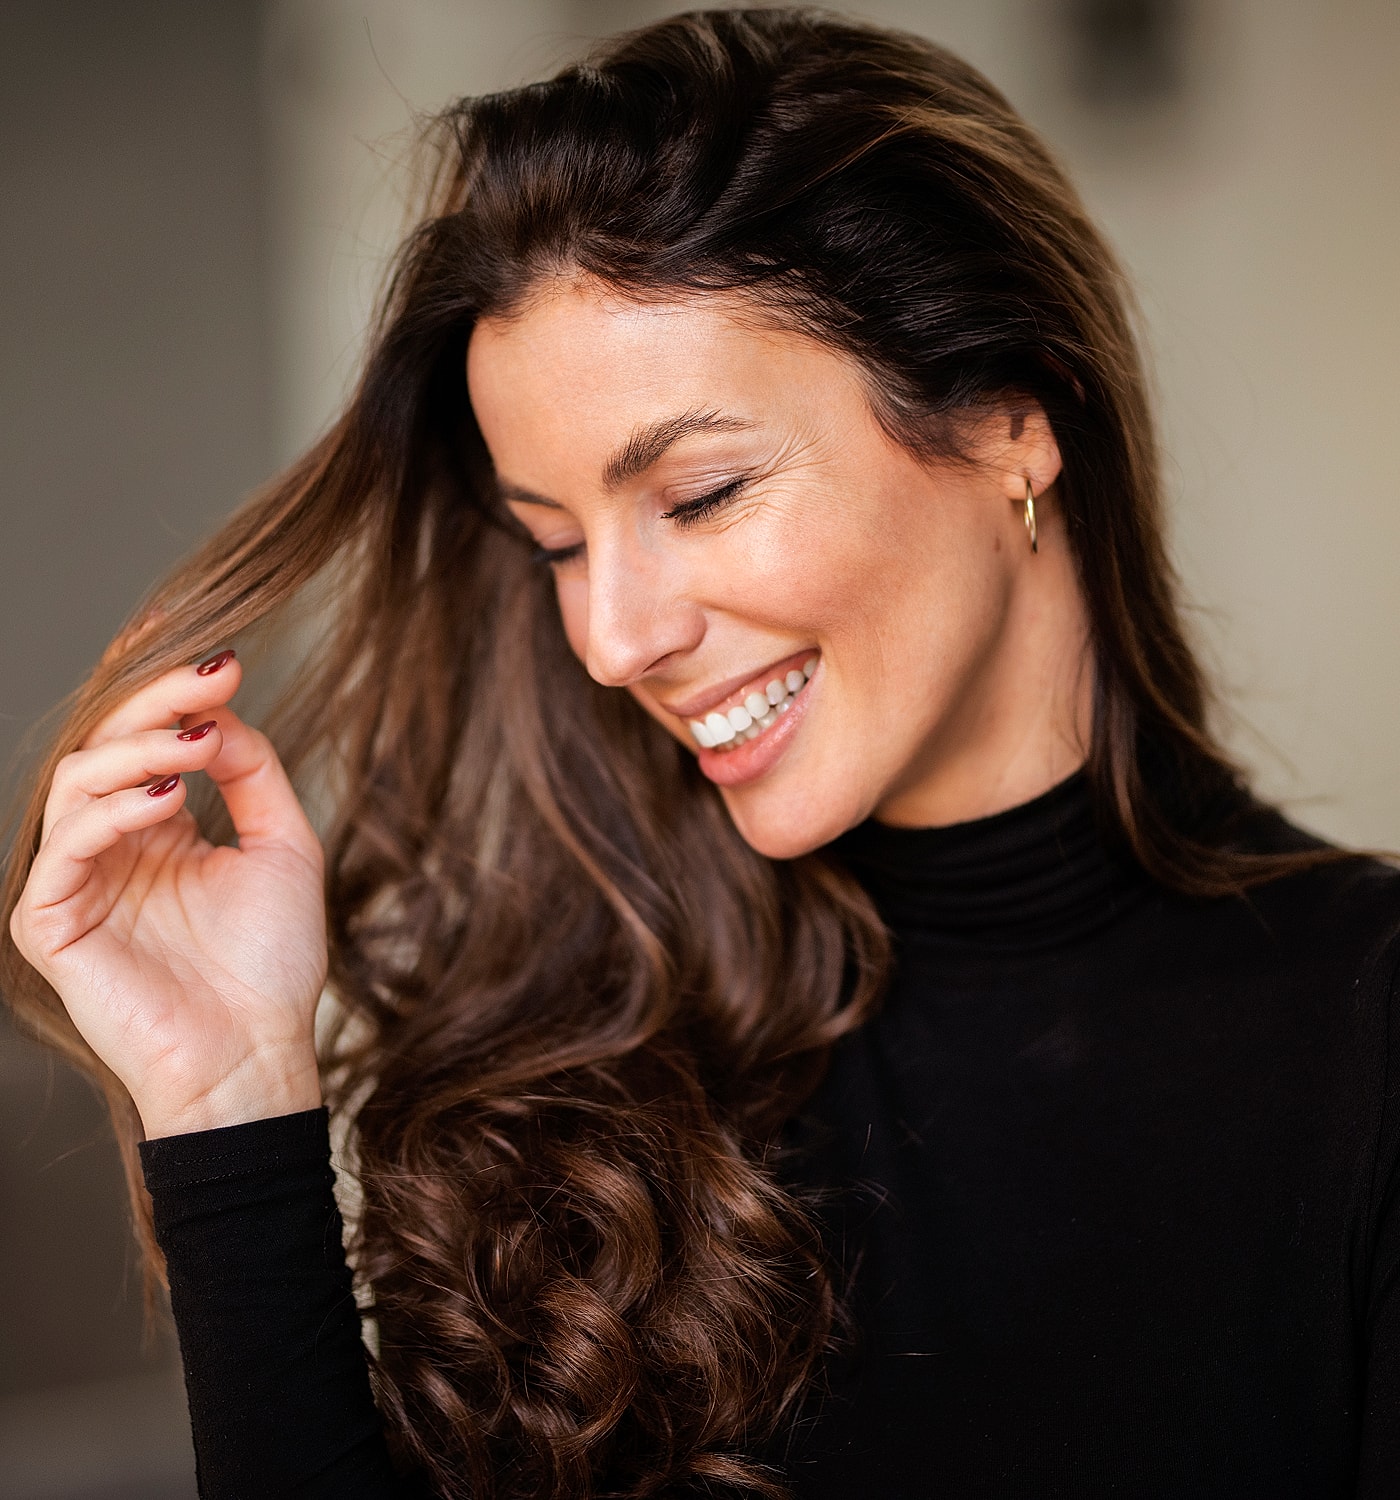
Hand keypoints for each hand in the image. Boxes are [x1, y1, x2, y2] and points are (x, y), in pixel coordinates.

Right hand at [9, 651, 327, 1137]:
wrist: (257, 1053)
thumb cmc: (272, 963)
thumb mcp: (283, 846)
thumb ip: (254, 773)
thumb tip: (222, 711)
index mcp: (158, 828)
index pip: (145, 739)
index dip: (166, 689)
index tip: (218, 651)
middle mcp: (112, 846)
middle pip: (109, 745)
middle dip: (159, 701)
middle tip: (213, 675)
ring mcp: (77, 881)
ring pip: (77, 782)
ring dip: (137, 749)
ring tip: (198, 739)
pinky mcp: (50, 923)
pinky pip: (65, 847)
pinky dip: (113, 811)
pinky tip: (167, 797)